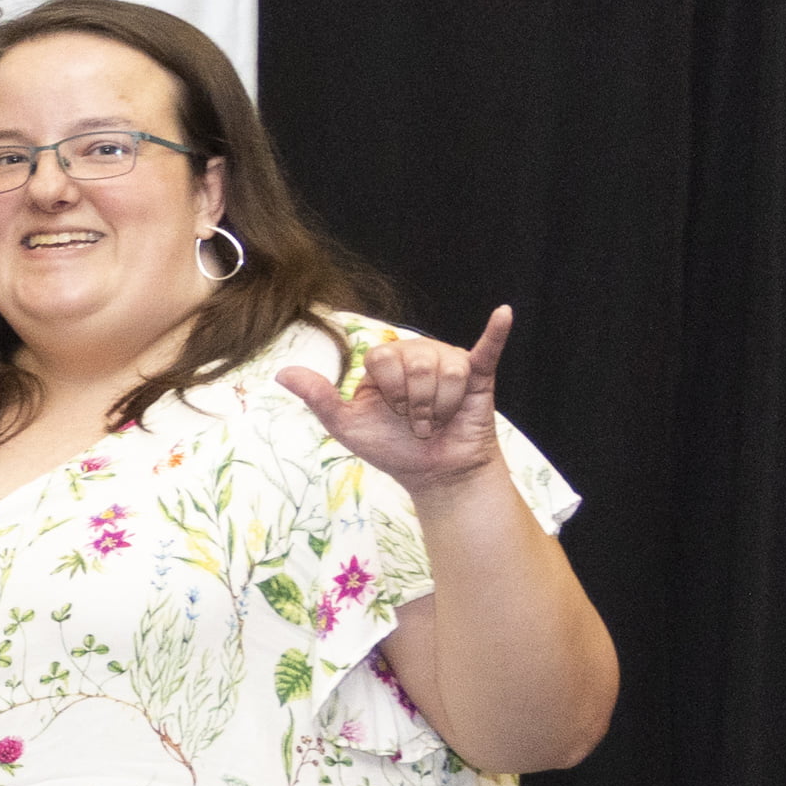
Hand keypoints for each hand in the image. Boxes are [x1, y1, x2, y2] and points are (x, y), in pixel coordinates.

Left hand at [279, 307, 509, 494]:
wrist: (435, 472)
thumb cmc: (392, 447)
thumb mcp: (346, 425)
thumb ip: (318, 397)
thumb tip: (281, 373)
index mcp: (386, 362)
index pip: (382, 357)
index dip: (389, 391)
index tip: (393, 412)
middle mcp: (418, 355)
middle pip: (415, 362)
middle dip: (414, 402)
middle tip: (418, 420)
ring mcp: (450, 362)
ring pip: (444, 371)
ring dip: (438, 407)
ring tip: (438, 418)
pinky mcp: (479, 375)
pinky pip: (487, 348)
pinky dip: (496, 332)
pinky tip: (504, 313)